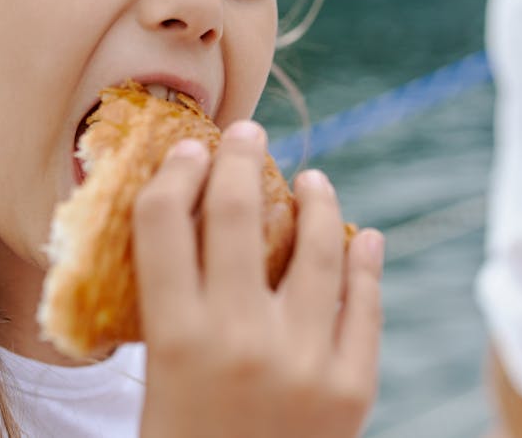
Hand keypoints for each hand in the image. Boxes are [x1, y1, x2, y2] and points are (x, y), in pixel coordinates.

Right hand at [133, 120, 383, 437]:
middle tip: (244, 134)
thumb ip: (172, 311)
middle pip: (239, 214)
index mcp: (173, 339)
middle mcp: (239, 338)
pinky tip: (364, 235)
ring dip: (316, 199)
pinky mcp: (353, 387)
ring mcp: (304, 361)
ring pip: (317, 246)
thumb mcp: (156, 383)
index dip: (174, 172)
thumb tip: (193, 227)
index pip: (165, 220)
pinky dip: (366, 262)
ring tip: (314, 179)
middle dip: (240, 158)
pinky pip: (363, 304)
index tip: (185, 150)